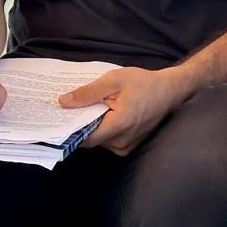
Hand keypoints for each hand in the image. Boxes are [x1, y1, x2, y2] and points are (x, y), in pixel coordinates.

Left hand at [59, 67, 181, 155]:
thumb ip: (88, 92)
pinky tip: (102, 114)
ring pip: (98, 141)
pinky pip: (108, 141)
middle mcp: (122, 142)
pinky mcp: (129, 146)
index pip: (84, 138)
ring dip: (92, 127)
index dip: (69, 129)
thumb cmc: (144, 83)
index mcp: (119, 125)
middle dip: (79, 125)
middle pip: (90, 140)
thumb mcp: (114, 80)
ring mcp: (126, 147)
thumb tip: (63, 102)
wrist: (170, 91)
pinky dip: (102, 129)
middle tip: (69, 109)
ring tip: (87, 109)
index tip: (56, 119)